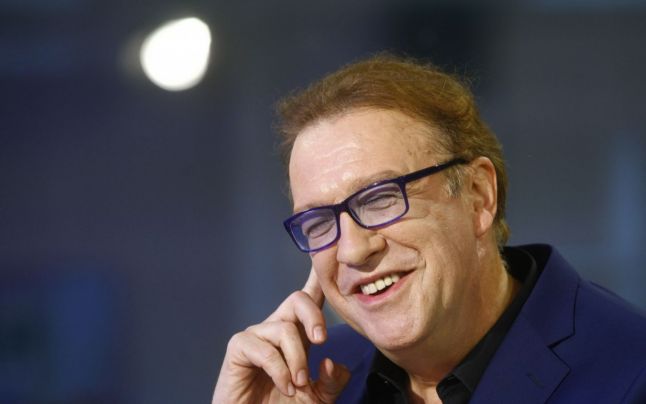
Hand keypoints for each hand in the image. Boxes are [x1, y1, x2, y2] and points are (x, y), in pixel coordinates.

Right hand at [212, 269, 350, 402]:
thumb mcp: (319, 398)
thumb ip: (332, 381)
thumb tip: (331, 361)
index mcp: (298, 335)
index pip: (309, 299)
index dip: (318, 277)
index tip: (329, 251)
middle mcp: (277, 329)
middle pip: (297, 299)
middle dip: (314, 316)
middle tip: (322, 341)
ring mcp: (256, 337)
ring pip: (284, 328)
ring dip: (297, 359)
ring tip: (298, 384)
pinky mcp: (238, 348)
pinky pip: (264, 349)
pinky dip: (279, 370)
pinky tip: (284, 385)